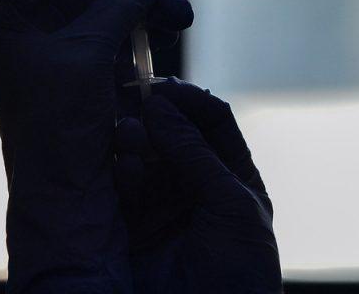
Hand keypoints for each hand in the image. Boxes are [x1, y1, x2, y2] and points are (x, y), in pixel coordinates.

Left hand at [0, 0, 192, 292]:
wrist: (70, 194)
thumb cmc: (60, 129)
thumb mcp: (87, 56)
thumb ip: (118, 6)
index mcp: (13, 16)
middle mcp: (34, 26)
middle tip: (177, 12)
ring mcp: (63, 48)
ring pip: (116, 7)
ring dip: (147, 15)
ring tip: (177, 27)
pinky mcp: (89, 68)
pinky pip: (123, 34)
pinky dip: (142, 41)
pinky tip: (151, 65)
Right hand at [114, 79, 281, 292]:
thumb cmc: (240, 271)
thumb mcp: (229, 205)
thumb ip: (195, 155)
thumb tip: (161, 106)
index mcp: (232, 175)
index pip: (213, 122)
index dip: (190, 101)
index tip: (163, 87)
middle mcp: (196, 186)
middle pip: (172, 136)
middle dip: (154, 117)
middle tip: (131, 98)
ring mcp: (162, 207)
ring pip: (143, 159)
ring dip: (134, 142)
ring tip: (126, 134)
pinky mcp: (131, 230)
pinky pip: (121, 192)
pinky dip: (118, 173)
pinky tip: (120, 165)